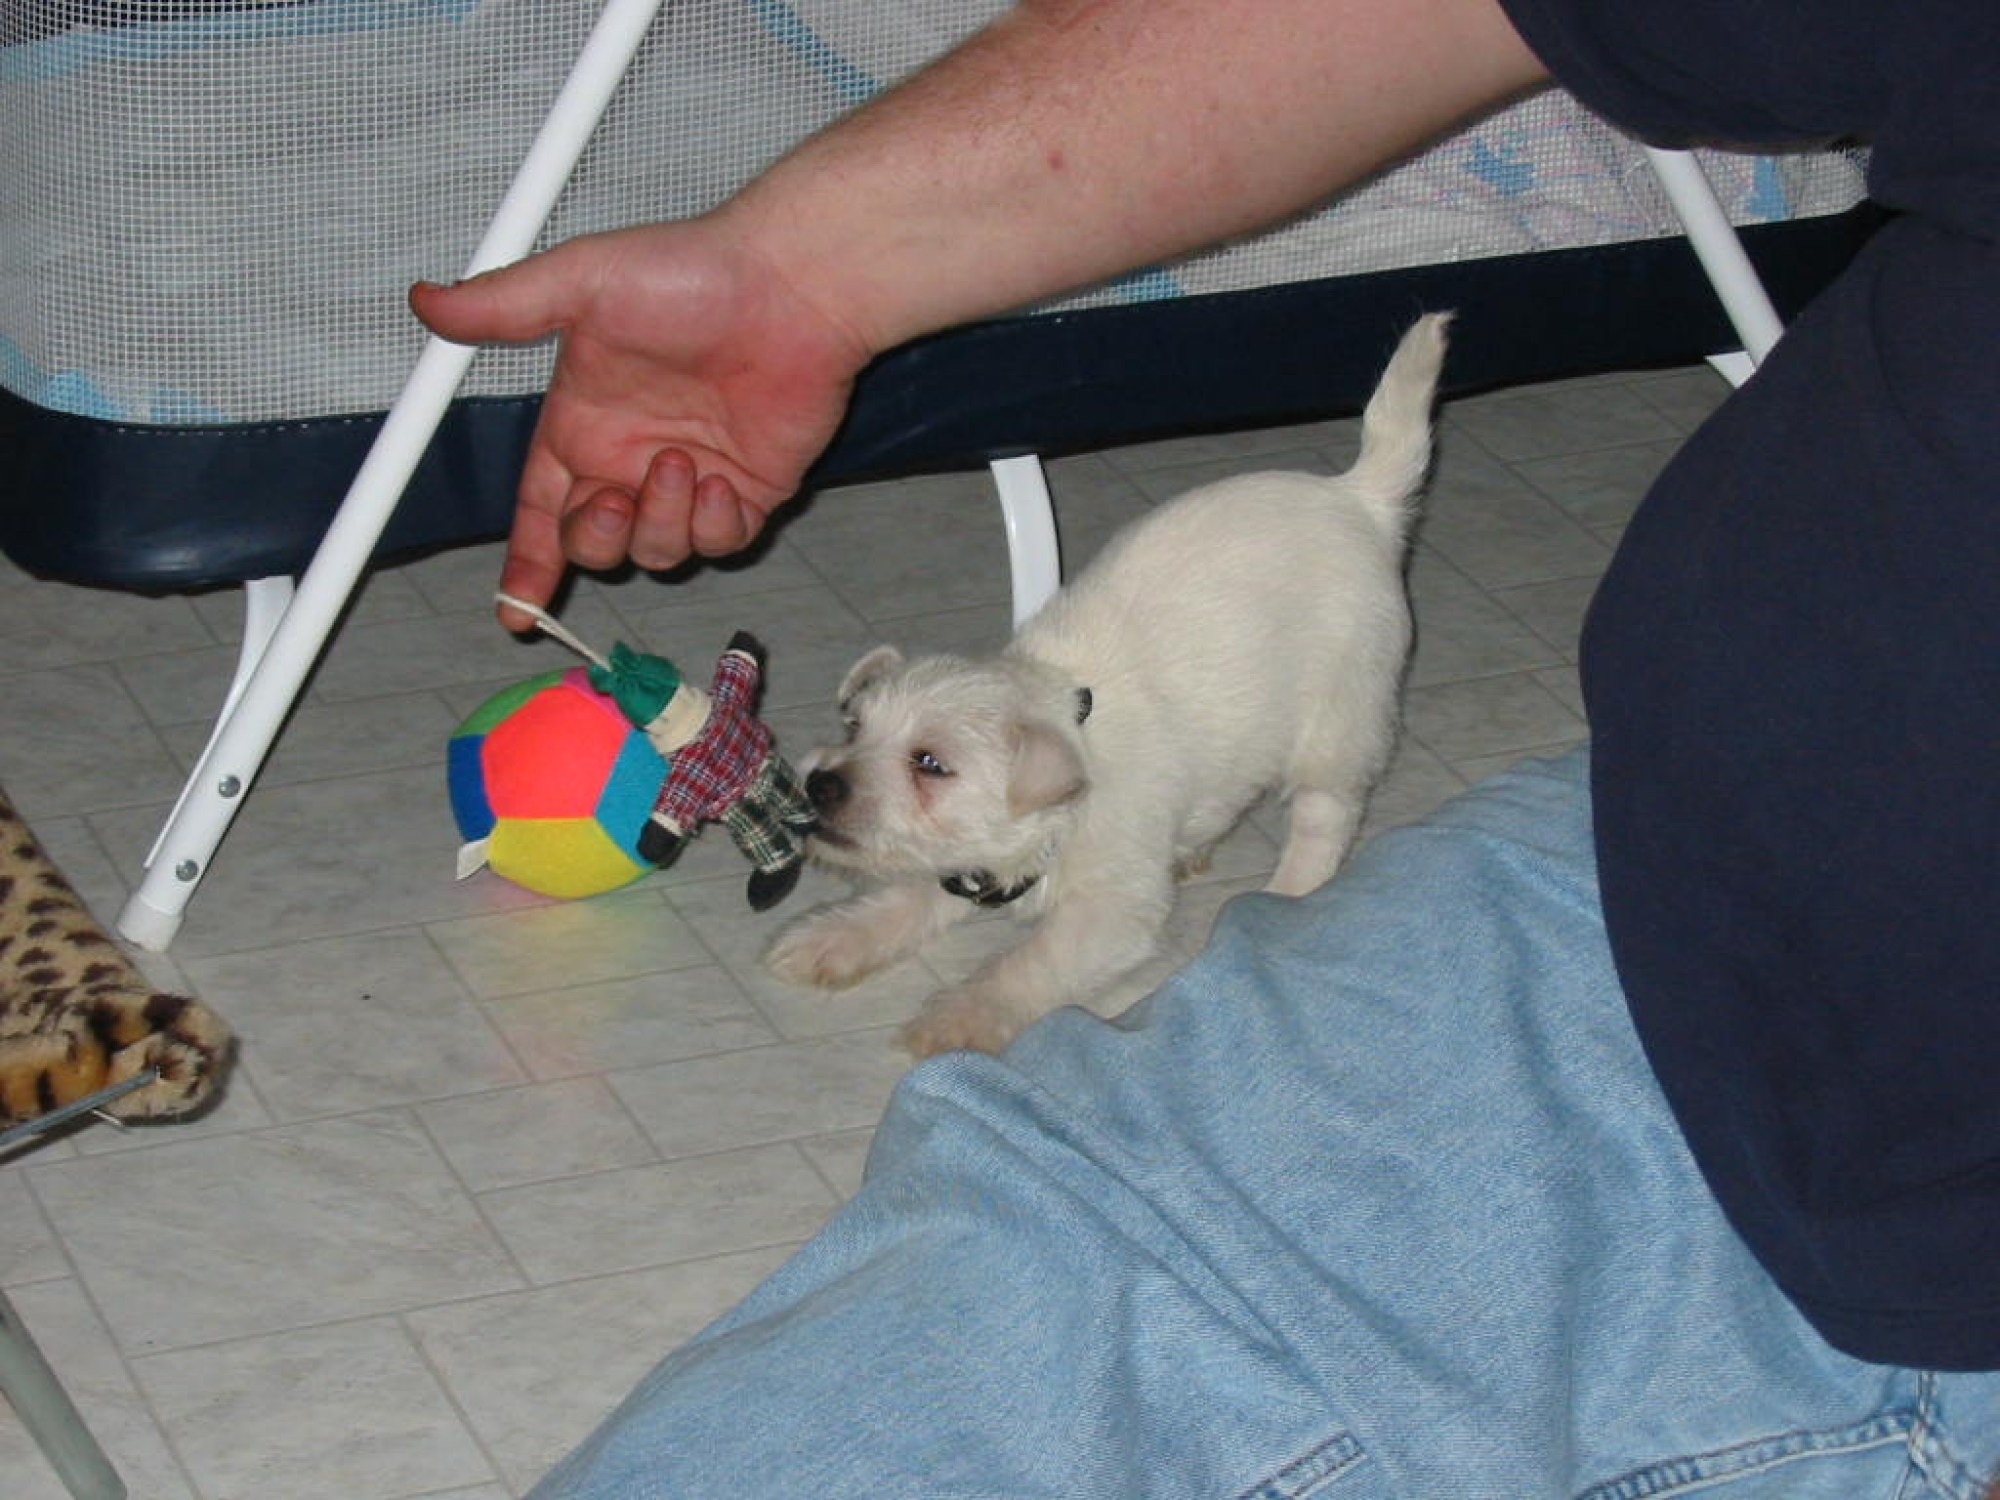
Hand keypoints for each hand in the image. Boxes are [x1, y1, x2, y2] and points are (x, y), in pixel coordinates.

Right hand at [410, 217, 874, 631]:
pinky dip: (714, 525)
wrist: (790, 289)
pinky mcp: (748, 492)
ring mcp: (691, 480)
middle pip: (592, 544)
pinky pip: (718, 544)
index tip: (514, 606)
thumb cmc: (696, 273)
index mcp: (585, 422)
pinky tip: (722, 479)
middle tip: (611, 501)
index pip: (541, 510)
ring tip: (682, 462)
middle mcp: (632, 457)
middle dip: (593, 541)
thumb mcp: (582, 281)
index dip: (527, 561)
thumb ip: (503, 306)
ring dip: (660, 523)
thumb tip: (430, 303)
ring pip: (656, 552)